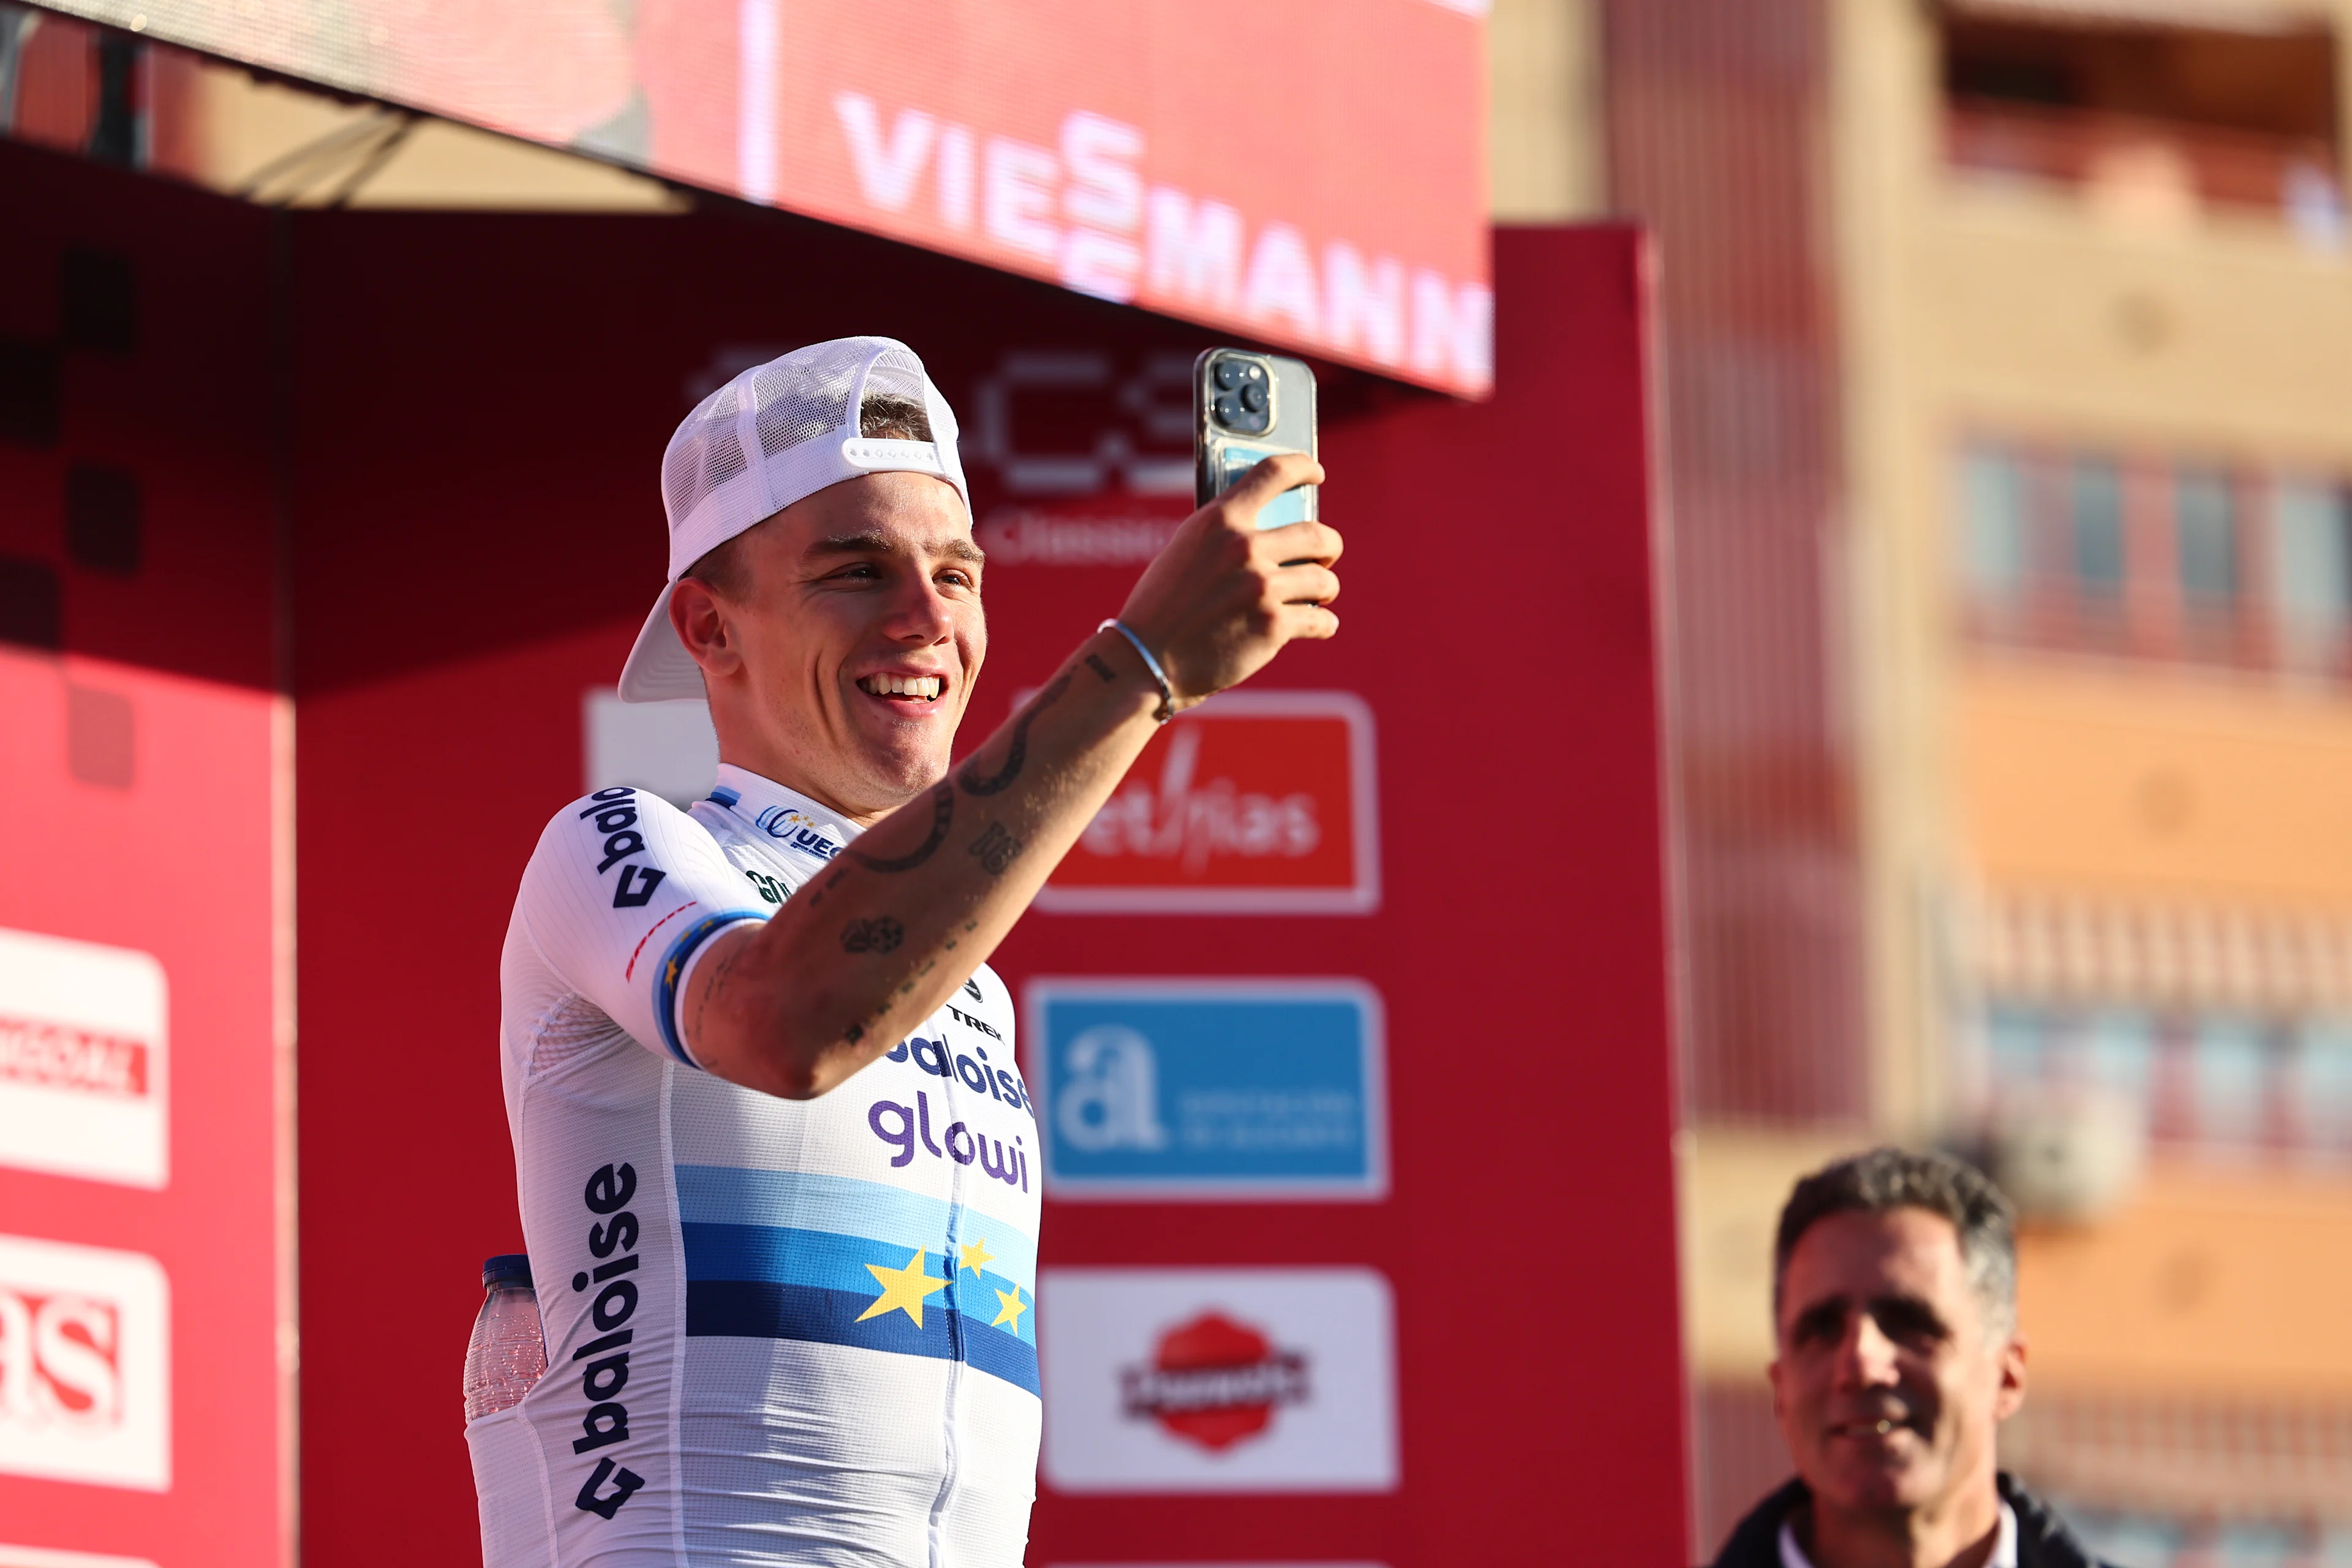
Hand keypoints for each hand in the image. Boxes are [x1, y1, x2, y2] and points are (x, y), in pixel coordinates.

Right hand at [1114, 452, 1341, 707]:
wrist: (1147, 660)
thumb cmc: (1163, 606)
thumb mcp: (1186, 551)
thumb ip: (1226, 535)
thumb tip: (1272, 531)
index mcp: (1220, 520)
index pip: (1274, 472)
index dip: (1303, 467)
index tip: (1316, 473)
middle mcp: (1245, 548)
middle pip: (1317, 534)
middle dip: (1328, 547)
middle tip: (1325, 557)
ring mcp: (1262, 587)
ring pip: (1324, 580)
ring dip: (1325, 588)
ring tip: (1319, 595)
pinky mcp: (1273, 626)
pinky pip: (1321, 619)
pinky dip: (1322, 624)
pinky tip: (1319, 625)